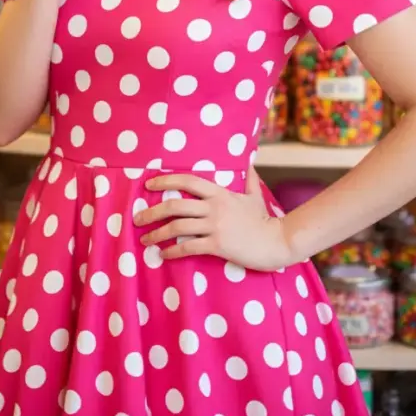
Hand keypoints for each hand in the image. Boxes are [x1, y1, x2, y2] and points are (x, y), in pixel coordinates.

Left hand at [134, 168, 292, 271]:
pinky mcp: (217, 246)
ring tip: (145, 239)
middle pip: (175, 205)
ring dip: (157, 233)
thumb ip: (249, 178)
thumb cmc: (264, 220)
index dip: (165, 181)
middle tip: (137, 218)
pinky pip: (188, 248)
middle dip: (152, 211)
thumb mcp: (255, 195)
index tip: (148, 184)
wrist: (277, 242)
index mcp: (219, 193)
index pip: (187, 181)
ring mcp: (215, 226)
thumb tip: (249, 162)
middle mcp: (214, 207)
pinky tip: (163, 254)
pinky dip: (172, 251)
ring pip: (177, 227)